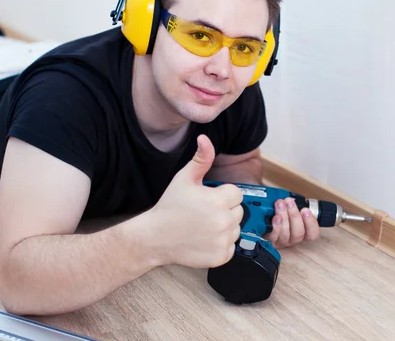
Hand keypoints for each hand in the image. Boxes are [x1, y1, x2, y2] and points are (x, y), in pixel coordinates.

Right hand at [146, 134, 243, 268]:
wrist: (155, 236)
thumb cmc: (170, 206)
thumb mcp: (184, 178)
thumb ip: (201, 159)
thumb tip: (205, 138)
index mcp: (220, 200)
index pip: (237, 193)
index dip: (223, 195)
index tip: (208, 199)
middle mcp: (225, 221)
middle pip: (239, 211)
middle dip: (225, 210)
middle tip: (204, 213)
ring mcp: (224, 240)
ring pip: (236, 229)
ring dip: (225, 228)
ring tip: (204, 226)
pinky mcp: (221, 256)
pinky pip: (231, 247)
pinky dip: (221, 245)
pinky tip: (204, 239)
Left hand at [264, 197, 320, 248]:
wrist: (257, 218)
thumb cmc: (273, 211)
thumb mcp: (285, 206)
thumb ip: (292, 204)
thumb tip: (292, 197)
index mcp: (300, 231)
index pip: (312, 233)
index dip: (311, 223)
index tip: (306, 210)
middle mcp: (292, 239)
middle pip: (298, 233)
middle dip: (294, 215)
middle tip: (289, 202)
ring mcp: (280, 242)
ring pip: (286, 234)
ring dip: (284, 217)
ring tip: (280, 204)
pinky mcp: (268, 242)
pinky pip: (273, 236)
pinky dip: (275, 226)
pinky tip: (275, 218)